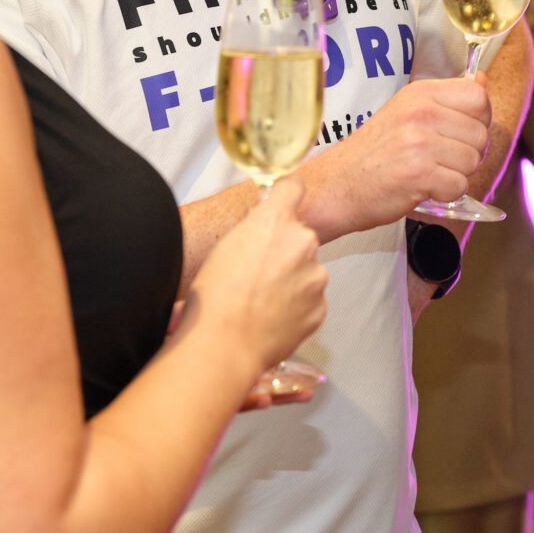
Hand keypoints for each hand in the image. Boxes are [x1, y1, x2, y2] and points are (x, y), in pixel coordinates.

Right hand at [190, 179, 326, 373]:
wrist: (223, 345)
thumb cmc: (213, 298)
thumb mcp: (224, 248)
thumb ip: (252, 231)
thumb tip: (261, 229)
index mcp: (274, 221)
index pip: (293, 187)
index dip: (287, 195)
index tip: (285, 201)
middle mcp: (302, 242)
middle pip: (300, 236)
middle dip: (285, 250)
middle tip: (258, 273)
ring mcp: (315, 276)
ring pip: (307, 271)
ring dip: (292, 281)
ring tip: (260, 302)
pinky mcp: (320, 307)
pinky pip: (310, 300)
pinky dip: (296, 308)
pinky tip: (271, 318)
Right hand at [297, 77, 490, 237]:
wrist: (336, 184)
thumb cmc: (373, 153)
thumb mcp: (406, 111)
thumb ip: (446, 99)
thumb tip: (483, 81)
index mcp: (421, 93)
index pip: (478, 96)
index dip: (478, 119)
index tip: (459, 133)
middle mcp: (422, 112)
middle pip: (480, 133)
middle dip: (467, 153)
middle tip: (439, 160)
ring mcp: (420, 142)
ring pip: (473, 161)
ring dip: (456, 175)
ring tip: (427, 173)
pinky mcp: (419, 173)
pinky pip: (459, 186)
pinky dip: (446, 194)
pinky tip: (423, 188)